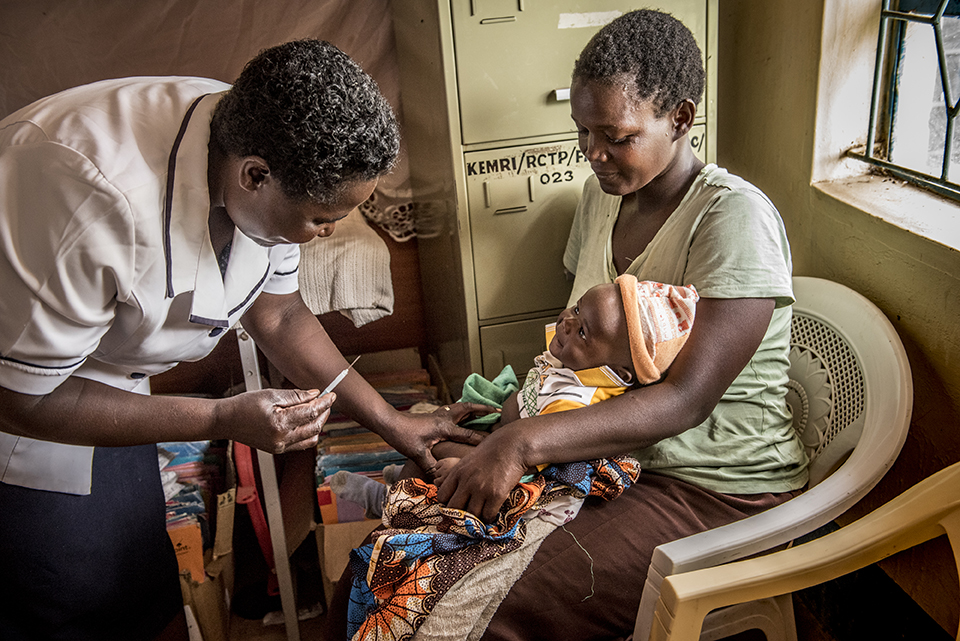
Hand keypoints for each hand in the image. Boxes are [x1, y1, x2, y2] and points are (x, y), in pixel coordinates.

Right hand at [217, 388, 333, 453]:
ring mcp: (279, 447)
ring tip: (318, 410)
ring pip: (310, 438)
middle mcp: (281, 439)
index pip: (311, 412)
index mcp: (279, 424)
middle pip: (314, 427)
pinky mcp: (277, 450)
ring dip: (318, 424)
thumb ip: (295, 396)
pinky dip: (308, 432)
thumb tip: (314, 394)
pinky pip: (300, 444)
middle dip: (324, 413)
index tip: (331, 394)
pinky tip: (307, 421)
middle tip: (327, 401)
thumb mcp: (271, 395)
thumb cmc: (244, 405)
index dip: (324, 402)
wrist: (225, 421)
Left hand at [389, 402, 493, 477]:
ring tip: (486, 408)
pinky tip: (464, 415)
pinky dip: (462, 410)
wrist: (389, 422)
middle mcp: (445, 418)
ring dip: (474, 407)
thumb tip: (444, 480)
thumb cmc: (404, 436)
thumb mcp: (418, 454)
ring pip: (461, 407)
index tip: (499, 444)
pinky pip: (453, 410)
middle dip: (484, 410)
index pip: (469, 435)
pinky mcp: (434, 416)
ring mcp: (439, 415)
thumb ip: (432, 466)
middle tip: (499, 410)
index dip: (484, 440)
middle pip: (469, 410)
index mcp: (445, 427)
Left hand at [436, 428, 527, 521]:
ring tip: (480, 515)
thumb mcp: (468, 461)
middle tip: (466, 516)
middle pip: (454, 509)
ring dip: (476, 518)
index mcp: (457, 472)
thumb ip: (460, 475)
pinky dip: (488, 517)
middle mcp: (467, 482)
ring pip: (471, 515)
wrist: (512, 446)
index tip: (455, 506)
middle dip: (459, 515)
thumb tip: (455, 491)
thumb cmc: (491, 451)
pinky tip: (491, 513)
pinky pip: (488, 515)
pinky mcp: (496, 495)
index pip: (442, 496)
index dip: (447, 504)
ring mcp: (481, 489)